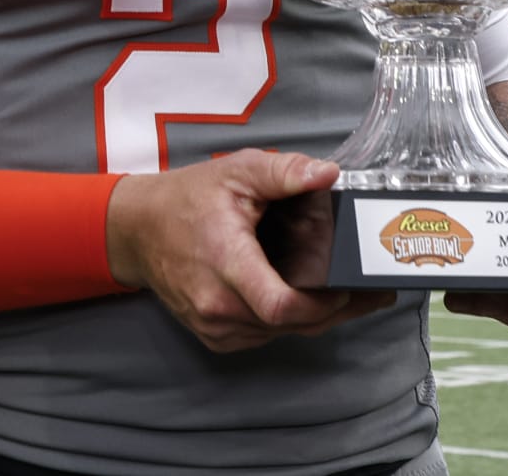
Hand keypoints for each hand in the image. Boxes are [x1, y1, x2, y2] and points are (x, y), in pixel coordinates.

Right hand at [107, 149, 395, 352]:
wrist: (138, 230)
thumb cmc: (187, 199)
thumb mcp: (237, 172)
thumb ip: (284, 171)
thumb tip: (327, 173)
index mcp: (226, 262)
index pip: (280, 305)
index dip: (323, 304)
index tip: (348, 287)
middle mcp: (218, 305)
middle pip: (291, 324)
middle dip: (333, 310)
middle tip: (369, 291)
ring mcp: (215, 326)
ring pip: (280, 333)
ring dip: (312, 316)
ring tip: (345, 292)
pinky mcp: (215, 336)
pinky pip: (263, 335)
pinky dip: (287, 321)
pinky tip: (305, 300)